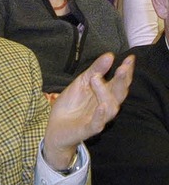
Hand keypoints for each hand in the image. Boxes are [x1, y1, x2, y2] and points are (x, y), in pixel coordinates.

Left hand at [43, 53, 134, 169]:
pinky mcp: (87, 129)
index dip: (126, 72)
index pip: (120, 83)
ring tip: (96, 79)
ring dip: (105, 93)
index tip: (130, 58)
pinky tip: (101, 106)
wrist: (54, 125)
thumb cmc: (71, 104)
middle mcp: (105, 106)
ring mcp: (97, 119)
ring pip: (110, 108)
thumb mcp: (81, 82)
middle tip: (122, 68)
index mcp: (105, 95)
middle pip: (119, 95)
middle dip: (122, 81)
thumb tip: (110, 55)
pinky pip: (97, 124)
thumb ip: (95, 70)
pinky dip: (100, 116)